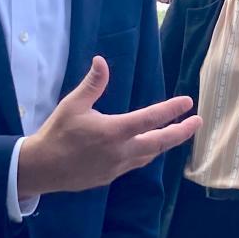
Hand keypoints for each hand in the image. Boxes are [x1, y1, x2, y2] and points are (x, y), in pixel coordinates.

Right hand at [18, 56, 199, 197]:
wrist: (40, 169)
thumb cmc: (57, 133)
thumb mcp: (73, 104)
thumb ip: (93, 84)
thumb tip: (101, 60)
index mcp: (113, 131)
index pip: (150, 119)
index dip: (171, 110)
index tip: (188, 102)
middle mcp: (120, 151)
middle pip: (160, 143)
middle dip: (181, 132)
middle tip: (198, 122)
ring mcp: (117, 167)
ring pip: (150, 155)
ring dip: (166, 144)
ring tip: (179, 133)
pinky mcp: (111, 177)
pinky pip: (136, 164)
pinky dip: (148, 154)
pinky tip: (150, 147)